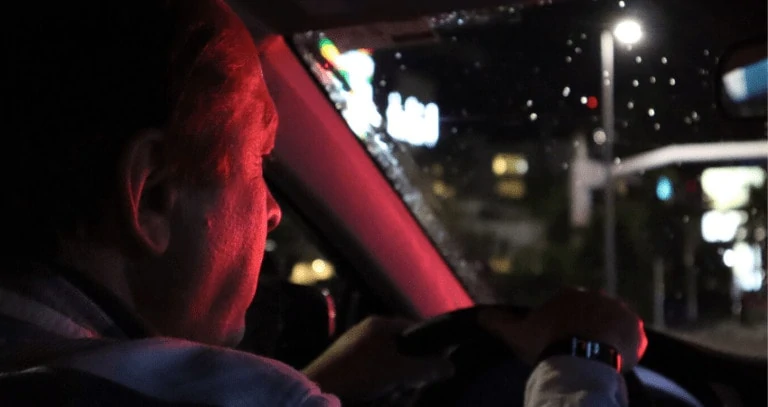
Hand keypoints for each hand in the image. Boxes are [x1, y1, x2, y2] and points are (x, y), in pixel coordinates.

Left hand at [302, 316, 454, 401]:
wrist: (316, 389)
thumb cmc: (360, 374)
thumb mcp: (401, 371)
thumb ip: (428, 367)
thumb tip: (451, 367)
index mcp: (379, 323)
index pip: (415, 328)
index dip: (430, 346)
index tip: (438, 366)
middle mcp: (366, 330)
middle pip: (402, 347)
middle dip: (411, 368)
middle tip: (413, 385)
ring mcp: (353, 348)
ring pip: (388, 362)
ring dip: (395, 379)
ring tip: (393, 393)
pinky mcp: (344, 365)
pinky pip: (372, 372)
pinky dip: (380, 383)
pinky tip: (378, 395)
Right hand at [478, 288, 647, 371]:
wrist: (580, 359)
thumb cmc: (547, 343)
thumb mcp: (517, 333)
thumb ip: (499, 322)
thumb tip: (479, 315)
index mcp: (569, 294)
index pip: (569, 306)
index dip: (565, 324)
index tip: (562, 340)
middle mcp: (596, 296)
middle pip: (592, 312)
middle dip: (588, 327)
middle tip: (580, 349)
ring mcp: (618, 311)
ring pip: (612, 323)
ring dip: (608, 335)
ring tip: (599, 357)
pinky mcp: (636, 328)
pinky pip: (632, 337)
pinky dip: (627, 347)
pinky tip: (617, 360)